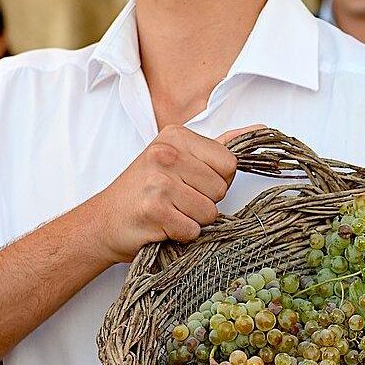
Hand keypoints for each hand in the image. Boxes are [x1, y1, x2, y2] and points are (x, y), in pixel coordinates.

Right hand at [76, 124, 257, 263]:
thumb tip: (260, 130)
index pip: (229, 163)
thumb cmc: (144, 192)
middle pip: (221, 189)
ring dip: (193, 221)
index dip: (217, 181)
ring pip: (210, 212)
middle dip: (205, 202)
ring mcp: (159, 180)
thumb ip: (218, 147)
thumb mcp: (178, 159)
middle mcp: (166, 153)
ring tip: (169, 213)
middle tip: (176, 200)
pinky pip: (193, 230)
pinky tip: (161, 225)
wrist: (103, 221)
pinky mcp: (154, 208)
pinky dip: (181, 235)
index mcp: (176, 136)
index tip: (191, 183)